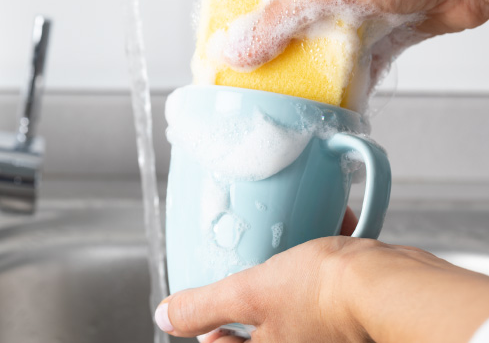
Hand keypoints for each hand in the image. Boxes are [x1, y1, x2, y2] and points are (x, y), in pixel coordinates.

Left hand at [154, 237, 488, 342]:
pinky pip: (328, 285)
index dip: (212, 322)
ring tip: (290, 240)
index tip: (212, 296)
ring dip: (290, 266)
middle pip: (259, 323)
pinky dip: (325, 256)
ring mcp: (327, 334)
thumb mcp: (248, 294)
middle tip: (252, 261)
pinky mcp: (351, 313)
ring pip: (293, 299)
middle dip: (255, 285)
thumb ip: (203, 308)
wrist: (392, 285)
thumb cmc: (323, 295)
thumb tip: (165, 317)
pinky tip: (329, 227)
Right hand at [223, 0, 488, 85]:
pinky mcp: (371, 41)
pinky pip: (346, 72)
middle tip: (253, 95)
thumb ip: (277, 18)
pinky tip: (331, 107)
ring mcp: (344, 19)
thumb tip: (235, 52)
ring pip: (311, 59)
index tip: (217, 69)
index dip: (230, 37)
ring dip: (305, 83)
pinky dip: (341, 90)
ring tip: (289, 107)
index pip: (247, 4)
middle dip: (266, 69)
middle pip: (276, 39)